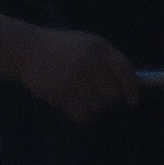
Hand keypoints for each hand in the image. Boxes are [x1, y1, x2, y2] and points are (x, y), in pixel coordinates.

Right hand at [17, 27, 136, 121]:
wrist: (30, 50)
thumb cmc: (65, 48)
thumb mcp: (90, 44)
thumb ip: (109, 60)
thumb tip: (131, 85)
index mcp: (100, 49)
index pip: (125, 71)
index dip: (132, 89)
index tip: (133, 102)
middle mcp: (89, 64)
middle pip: (113, 95)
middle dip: (110, 101)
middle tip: (102, 99)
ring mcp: (74, 81)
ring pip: (98, 108)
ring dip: (96, 109)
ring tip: (87, 102)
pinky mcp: (60, 95)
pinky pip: (82, 116)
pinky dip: (86, 120)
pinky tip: (84, 116)